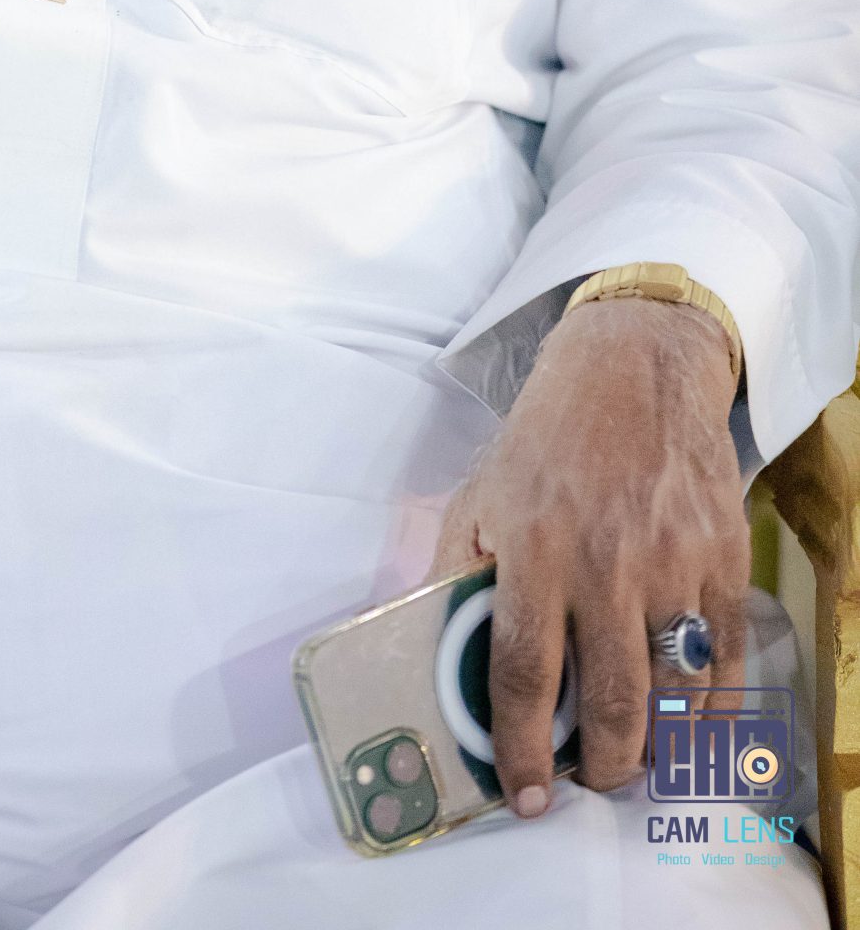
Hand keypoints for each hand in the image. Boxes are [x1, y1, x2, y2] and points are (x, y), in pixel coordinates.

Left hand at [433, 296, 747, 816]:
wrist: (634, 365)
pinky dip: (708, 707)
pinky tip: (685, 719)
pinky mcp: (723, 558)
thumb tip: (433, 656)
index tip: (523, 793)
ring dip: (655, 745)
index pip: (522, 672)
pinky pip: (725, 661)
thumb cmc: (546, 437)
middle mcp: (604, 562)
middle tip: (588, 779)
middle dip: (599, 765)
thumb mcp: (479, 492)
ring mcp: (672, 562)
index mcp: (532, 546)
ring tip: (633, 753)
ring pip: (674, 694)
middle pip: (610, 703)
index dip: (519, 747)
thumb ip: (457, 575)